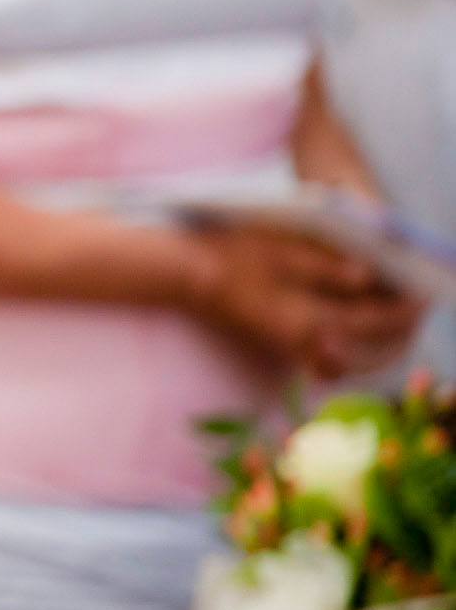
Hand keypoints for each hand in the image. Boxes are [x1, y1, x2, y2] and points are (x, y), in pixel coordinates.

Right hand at [185, 224, 424, 378]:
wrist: (181, 274)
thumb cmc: (228, 253)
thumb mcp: (279, 250)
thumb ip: (326, 266)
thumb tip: (369, 276)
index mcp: (308, 317)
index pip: (373, 319)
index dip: (405, 308)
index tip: (427, 294)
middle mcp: (303, 340)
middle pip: (366, 343)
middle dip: (397, 326)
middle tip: (417, 306)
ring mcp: (288, 346)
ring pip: (347, 358)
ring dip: (374, 343)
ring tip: (392, 320)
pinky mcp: (277, 343)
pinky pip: (321, 360)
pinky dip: (342, 353)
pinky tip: (346, 335)